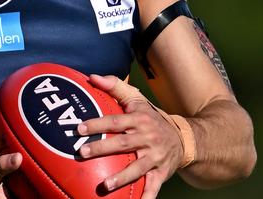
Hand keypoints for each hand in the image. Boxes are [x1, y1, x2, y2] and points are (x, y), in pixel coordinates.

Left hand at [77, 75, 183, 198]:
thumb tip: (92, 77)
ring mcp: (155, 157)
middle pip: (123, 144)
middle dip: (102, 148)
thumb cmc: (150, 117)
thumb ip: (115, 86)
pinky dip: (146, 196)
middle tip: (82, 152)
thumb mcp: (136, 99)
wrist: (183, 138)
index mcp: (139, 119)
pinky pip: (154, 187)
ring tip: (104, 186)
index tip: (79, 128)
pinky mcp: (161, 173)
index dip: (98, 124)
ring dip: (121, 178)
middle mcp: (148, 137)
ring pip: (137, 169)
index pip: (115, 121)